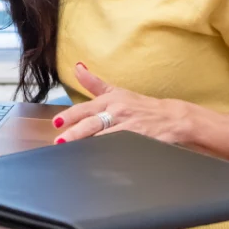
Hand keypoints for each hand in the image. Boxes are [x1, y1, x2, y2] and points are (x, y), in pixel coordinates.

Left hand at [53, 63, 193, 147]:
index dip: (69, 116)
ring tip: (75, 153)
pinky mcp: (140, 140)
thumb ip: (94, 83)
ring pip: (105, 138)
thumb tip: (77, 67)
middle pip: (92, 124)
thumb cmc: (140, 105)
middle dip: (75, 134)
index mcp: (109, 100)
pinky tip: (99, 160)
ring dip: (89, 146)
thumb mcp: (116, 92)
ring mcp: (129, 127)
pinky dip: (109, 153)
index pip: (85, 109)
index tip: (56, 123)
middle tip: (60, 141)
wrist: (172, 117)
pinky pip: (121, 148)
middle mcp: (117, 112)